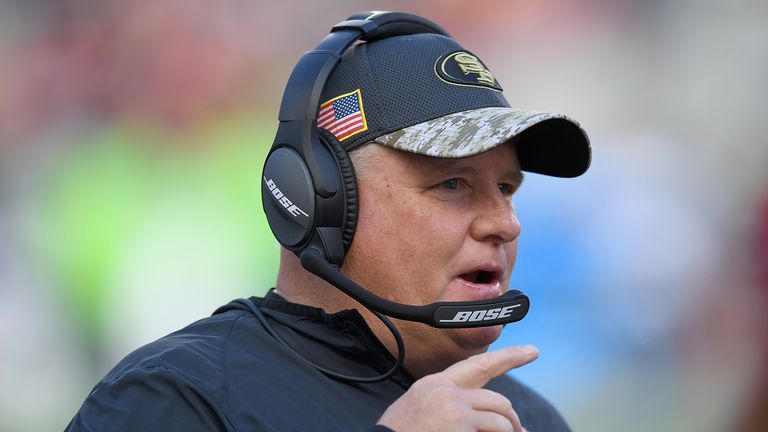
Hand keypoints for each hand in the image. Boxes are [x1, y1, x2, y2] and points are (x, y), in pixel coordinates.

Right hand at [377, 345, 538, 431]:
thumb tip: (482, 413)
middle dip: (511, 419)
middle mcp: (446, 392)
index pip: (477, 365)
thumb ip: (447, 403)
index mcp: (434, 385)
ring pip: (501, 416)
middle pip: (496, 398)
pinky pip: (497, 430)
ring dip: (508, 431)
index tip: (531, 351)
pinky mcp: (461, 426)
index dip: (508, 357)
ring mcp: (455, 409)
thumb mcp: (418, 410)